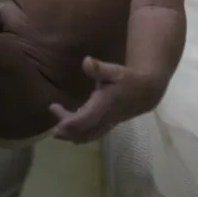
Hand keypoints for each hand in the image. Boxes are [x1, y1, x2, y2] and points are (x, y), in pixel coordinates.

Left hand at [49, 57, 163, 143]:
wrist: (146, 92)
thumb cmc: (128, 79)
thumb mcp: (115, 70)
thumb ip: (99, 68)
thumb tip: (86, 61)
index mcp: (104, 106)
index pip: (83, 120)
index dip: (66, 119)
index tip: (53, 107)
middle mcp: (104, 119)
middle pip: (82, 133)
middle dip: (65, 131)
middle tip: (51, 123)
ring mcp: (107, 125)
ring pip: (87, 137)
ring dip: (71, 135)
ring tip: (56, 130)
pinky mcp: (108, 125)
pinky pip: (92, 135)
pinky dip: (79, 135)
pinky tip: (70, 129)